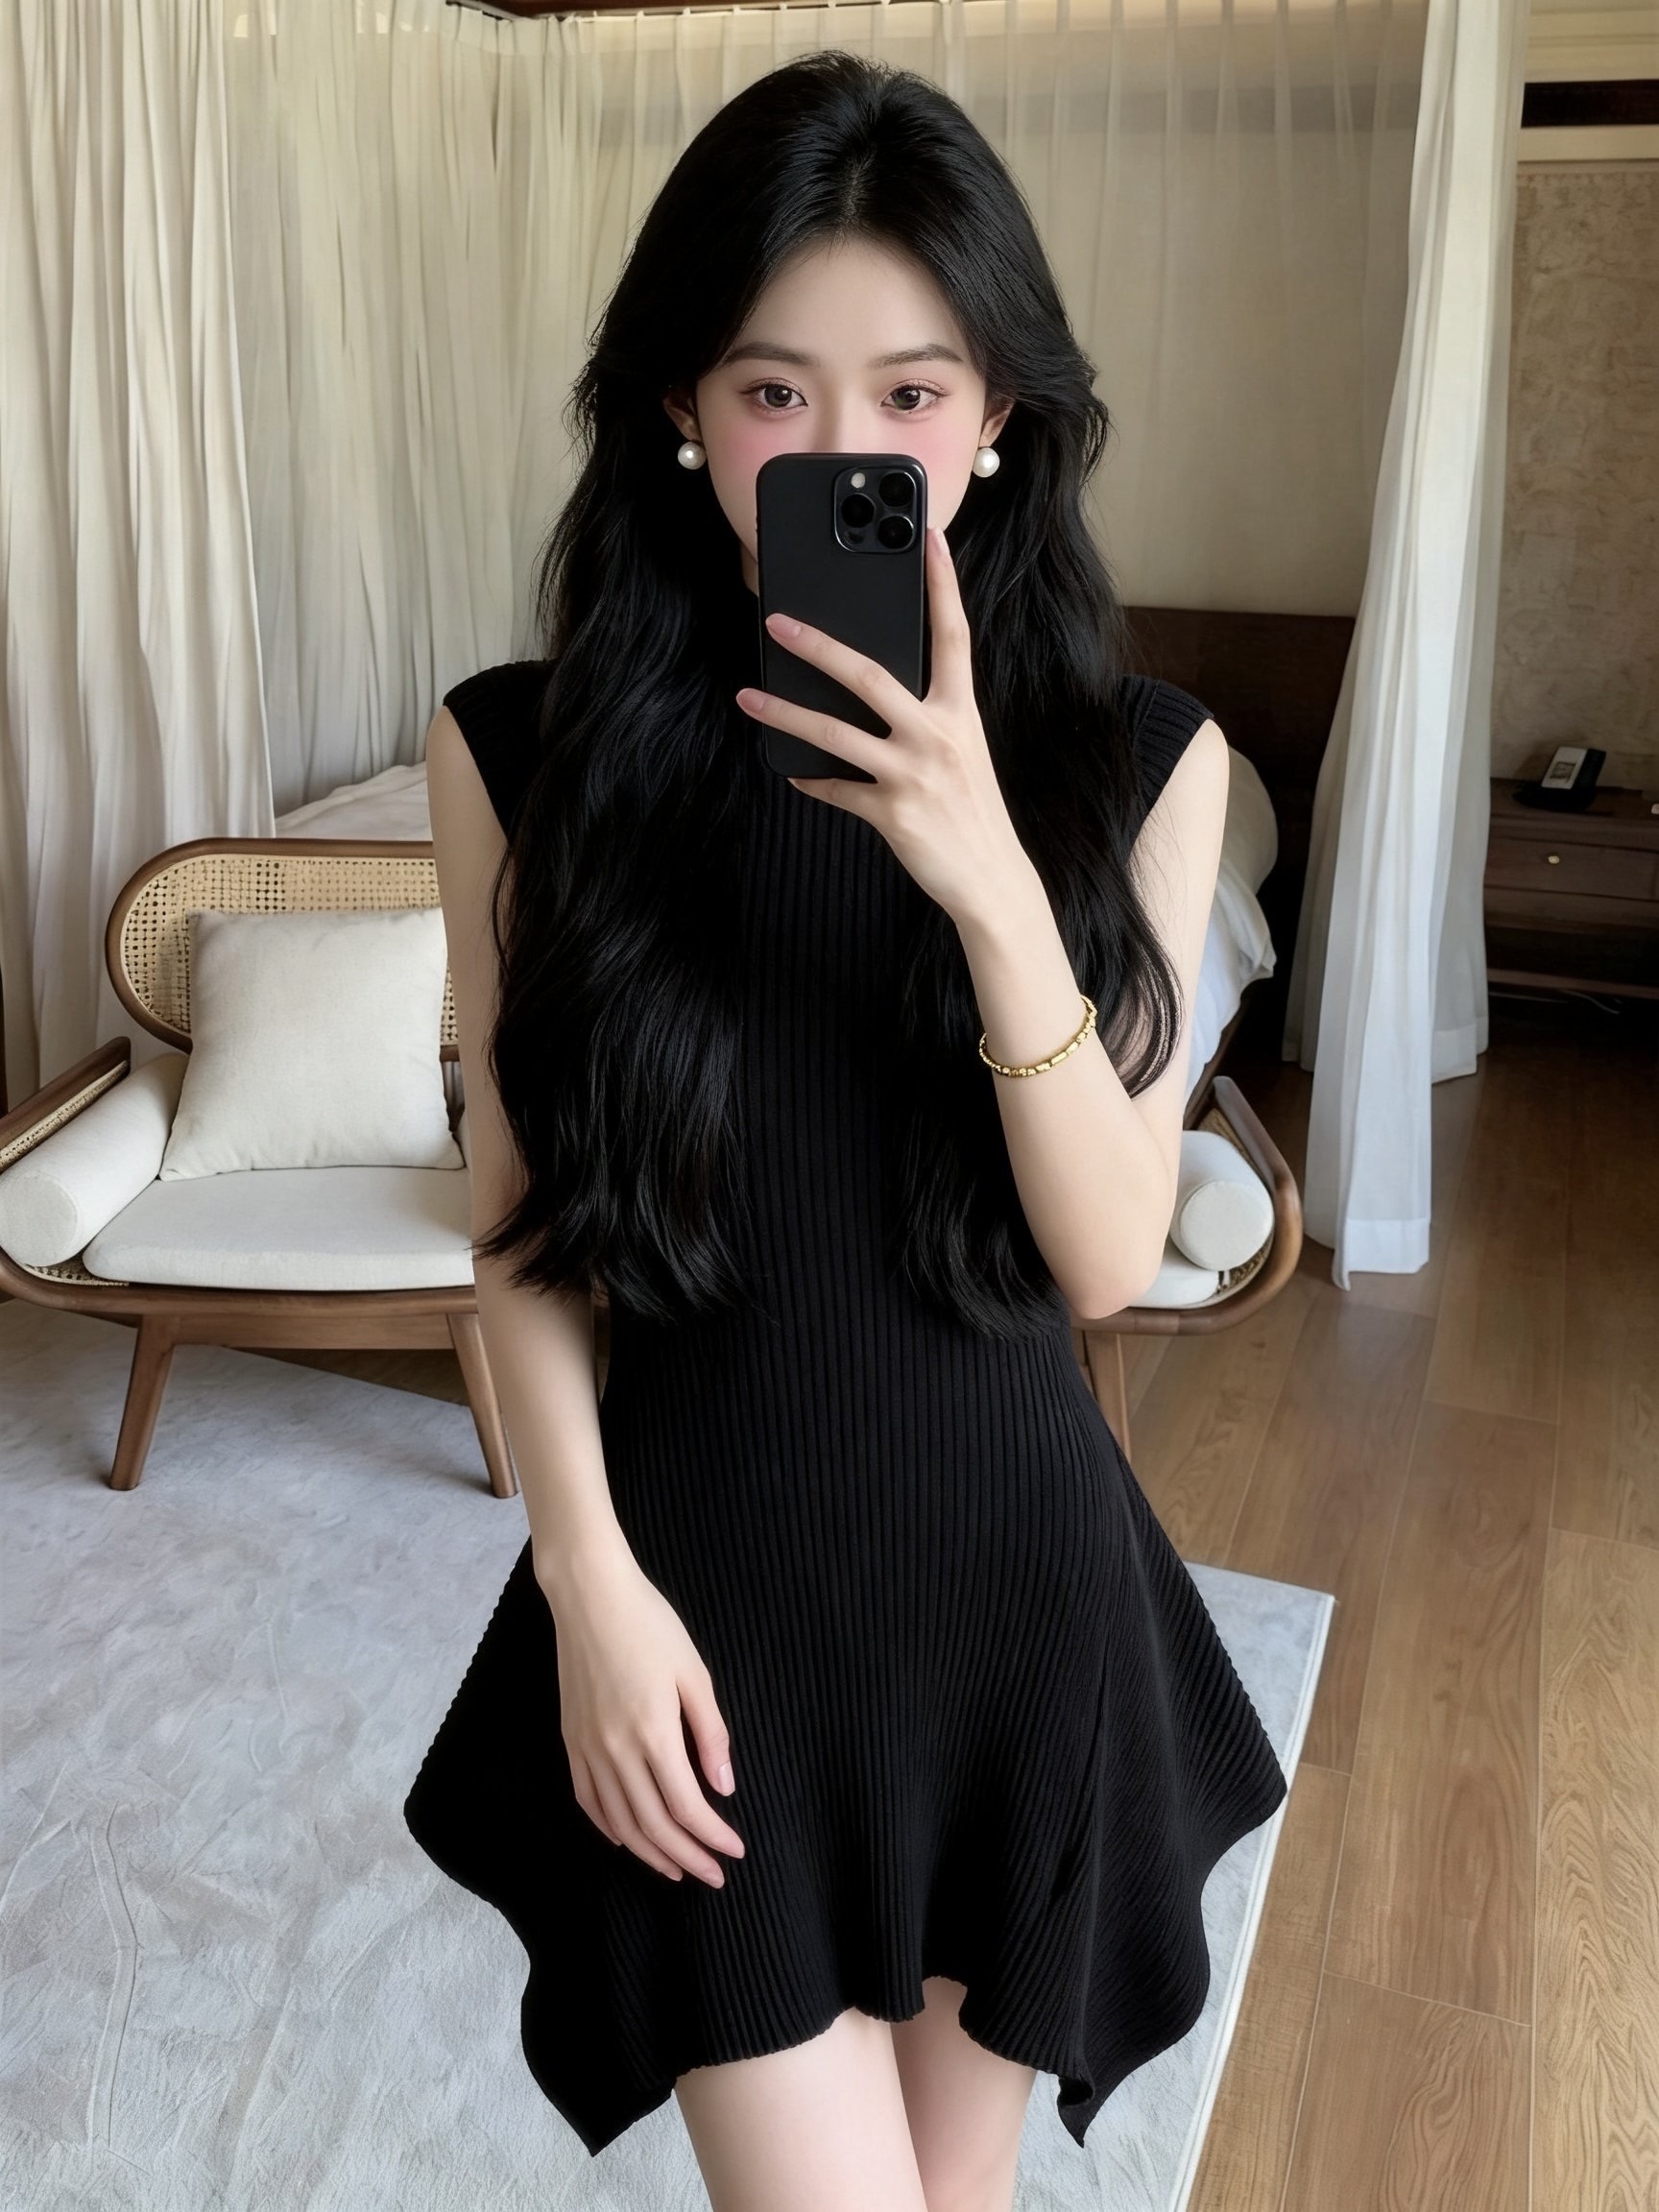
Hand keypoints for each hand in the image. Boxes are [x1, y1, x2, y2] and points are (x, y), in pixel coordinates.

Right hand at [539, 1544, 745, 1886]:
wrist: (589, 1596)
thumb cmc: (650, 1625)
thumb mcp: (694, 1673)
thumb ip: (710, 1733)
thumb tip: (723, 1787)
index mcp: (653, 1733)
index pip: (687, 1807)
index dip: (712, 1837)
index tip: (735, 1852)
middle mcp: (616, 1750)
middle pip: (653, 1826)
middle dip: (687, 1857)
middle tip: (713, 1876)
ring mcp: (587, 1748)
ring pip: (618, 1822)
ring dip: (650, 1853)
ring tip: (676, 1869)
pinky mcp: (570, 1741)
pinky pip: (588, 1800)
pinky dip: (608, 1828)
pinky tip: (625, 1840)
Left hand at [736, 525, 1035, 923]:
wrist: (992, 880)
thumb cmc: (973, 811)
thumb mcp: (963, 752)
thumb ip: (928, 717)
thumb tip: (876, 690)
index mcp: (961, 712)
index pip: (953, 634)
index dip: (943, 583)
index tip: (929, 537)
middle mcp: (938, 735)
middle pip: (869, 675)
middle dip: (817, 645)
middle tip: (777, 622)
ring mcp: (913, 775)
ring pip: (834, 733)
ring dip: (784, 713)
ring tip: (749, 696)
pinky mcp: (892, 813)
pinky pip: (836, 790)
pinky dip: (811, 781)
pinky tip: (793, 773)